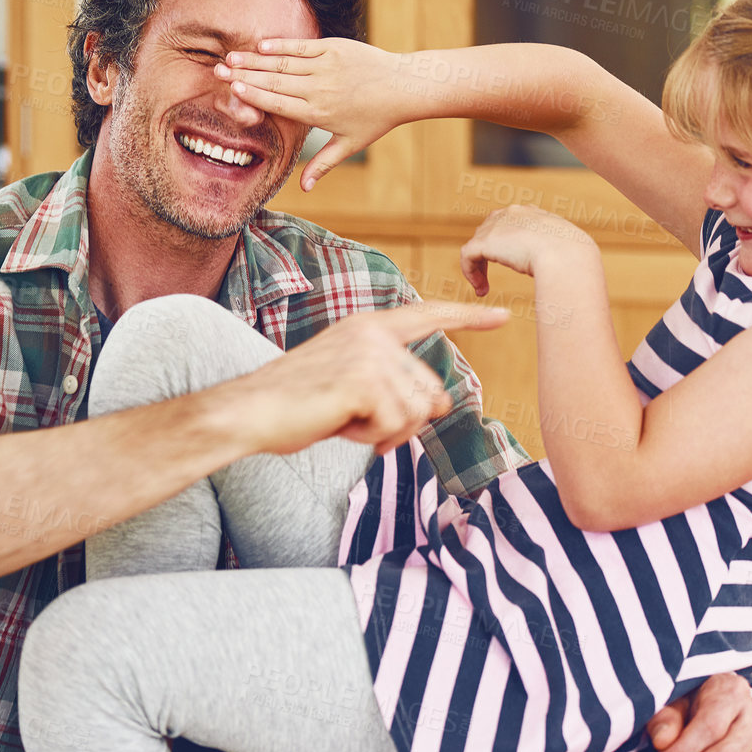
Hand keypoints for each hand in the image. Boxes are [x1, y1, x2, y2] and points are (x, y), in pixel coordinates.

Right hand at [214, 38, 423, 190]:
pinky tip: (261, 45)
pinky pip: (302, 47)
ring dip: (255, 60)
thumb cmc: (376, 119)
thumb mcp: (350, 145)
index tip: (232, 90)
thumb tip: (303, 189)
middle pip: (274, 83)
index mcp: (318, 113)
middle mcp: (319, 89)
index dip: (254, 96)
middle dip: (244, 76)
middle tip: (218, 72)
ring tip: (231, 57)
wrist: (403, 87)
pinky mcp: (334, 49)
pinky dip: (281, 45)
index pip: (279, 104)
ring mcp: (326, 67)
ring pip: (284, 64)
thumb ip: (322, 164)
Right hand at [227, 300, 507, 455]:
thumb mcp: (351, 386)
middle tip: (360, 422)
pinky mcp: (365, 381)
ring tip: (344, 419)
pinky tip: (339, 424)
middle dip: (404, 421)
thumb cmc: (295, 404)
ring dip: (384, 431)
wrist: (249, 411)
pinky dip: (370, 438)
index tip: (503, 314)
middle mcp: (373, 334)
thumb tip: (438, 405)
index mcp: (368, 327)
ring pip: (415, 413)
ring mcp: (370, 355)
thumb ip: (391, 385)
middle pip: (430, 392)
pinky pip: (395, 425)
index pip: (428, 315)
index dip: (468, 317)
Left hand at [458, 204, 597, 297]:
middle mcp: (512, 214)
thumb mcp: (565, 249)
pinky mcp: (485, 242)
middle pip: (488, 231)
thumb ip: (555, 253)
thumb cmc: (573, 258)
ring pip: (477, 246)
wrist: (566, 256)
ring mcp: (497, 226)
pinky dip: (471, 273)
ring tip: (484, 288)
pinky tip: (481, 289)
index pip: (509, 221)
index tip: (509, 261)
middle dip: (487, 253)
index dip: (504, 243)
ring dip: (478, 268)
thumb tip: (563, 265)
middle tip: (489, 276)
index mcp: (532, 213)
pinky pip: (468, 257)